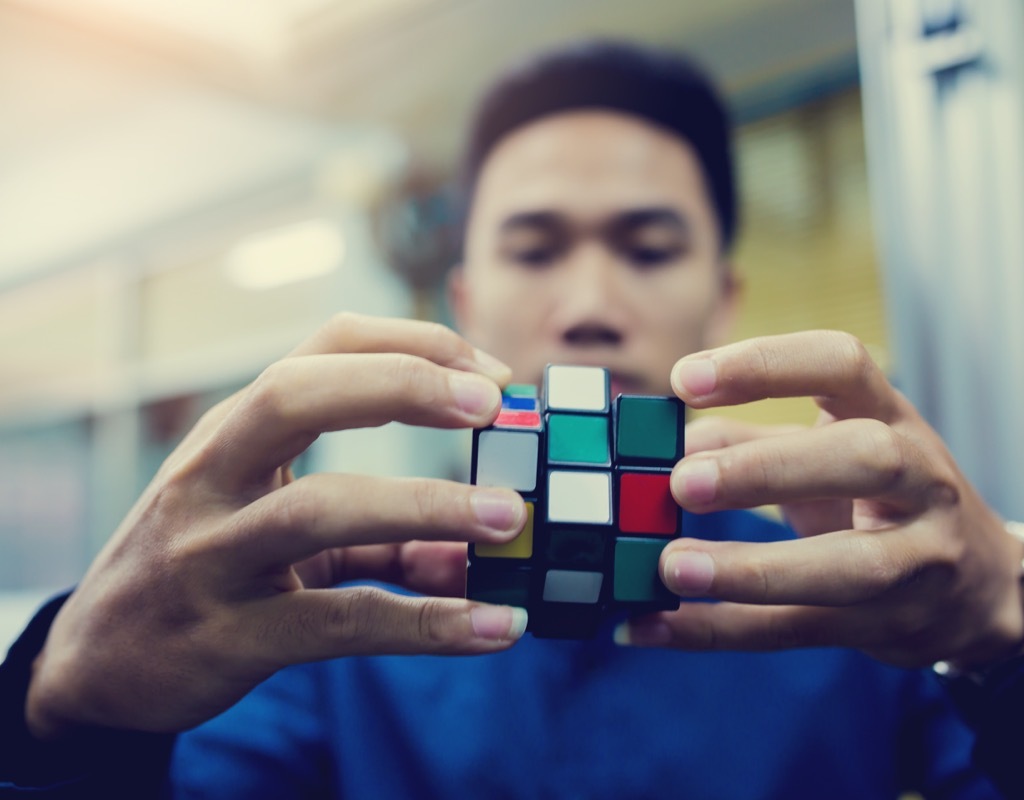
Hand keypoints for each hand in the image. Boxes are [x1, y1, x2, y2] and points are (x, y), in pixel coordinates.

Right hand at [26, 314, 528, 738]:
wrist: (100, 663)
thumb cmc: (205, 569)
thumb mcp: (276, 525)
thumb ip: (378, 532)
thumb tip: (477, 547)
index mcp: (234, 432)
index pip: (323, 348)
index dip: (413, 344)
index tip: (492, 376)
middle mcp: (213, 477)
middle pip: (295, 394)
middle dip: (400, 386)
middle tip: (491, 408)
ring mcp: (212, 555)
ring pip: (317, 510)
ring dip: (423, 506)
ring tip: (505, 518)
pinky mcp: (228, 636)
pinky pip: (338, 621)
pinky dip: (426, 623)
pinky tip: (495, 625)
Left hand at [622, 330, 1023, 669]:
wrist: (979, 585)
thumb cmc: (883, 499)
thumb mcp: (829, 451)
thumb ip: (750, 439)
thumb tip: (665, 444)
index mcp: (893, 417)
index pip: (843, 366)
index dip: (767, 366)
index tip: (686, 380)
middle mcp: (921, 480)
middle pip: (866, 460)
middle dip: (770, 469)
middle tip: (684, 483)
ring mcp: (919, 558)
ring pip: (849, 566)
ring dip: (754, 569)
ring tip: (671, 566)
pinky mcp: (891, 625)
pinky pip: (800, 630)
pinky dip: (721, 631)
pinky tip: (654, 627)